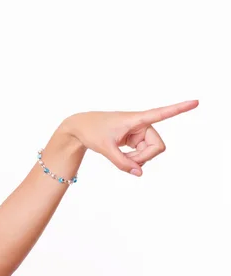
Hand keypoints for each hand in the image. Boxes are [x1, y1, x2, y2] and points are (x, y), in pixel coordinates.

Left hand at [62, 100, 198, 175]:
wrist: (80, 128)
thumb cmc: (92, 131)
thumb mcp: (105, 149)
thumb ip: (122, 163)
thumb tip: (139, 173)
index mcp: (136, 119)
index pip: (161, 113)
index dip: (179, 109)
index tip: (196, 102)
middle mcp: (142, 124)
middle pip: (157, 147)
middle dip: (144, 157)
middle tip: (127, 160)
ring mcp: (139, 132)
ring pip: (151, 152)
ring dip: (138, 159)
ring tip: (121, 155)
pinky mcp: (135, 138)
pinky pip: (143, 154)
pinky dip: (134, 159)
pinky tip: (123, 156)